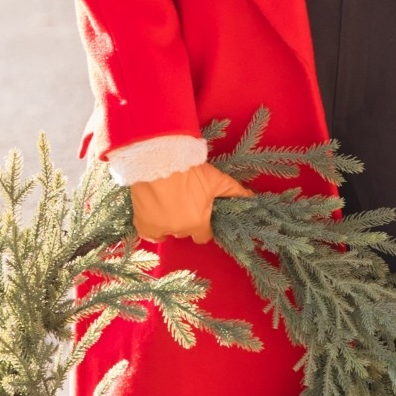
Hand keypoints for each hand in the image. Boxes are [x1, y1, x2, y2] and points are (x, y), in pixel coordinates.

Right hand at [131, 163, 253, 243]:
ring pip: (168, 232)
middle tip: (186, 203)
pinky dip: (154, 230)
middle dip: (187, 221)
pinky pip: (150, 235)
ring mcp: (159, 228)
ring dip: (171, 223)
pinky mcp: (142, 223)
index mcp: (197, 223)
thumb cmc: (190, 170)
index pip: (204, 236)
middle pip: (185, 232)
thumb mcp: (216, 180)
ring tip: (171, 205)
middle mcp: (178, 230)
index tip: (202, 214)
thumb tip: (253, 198)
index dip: (204, 226)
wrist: (158, 158)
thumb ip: (235, 192)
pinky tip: (157, 218)